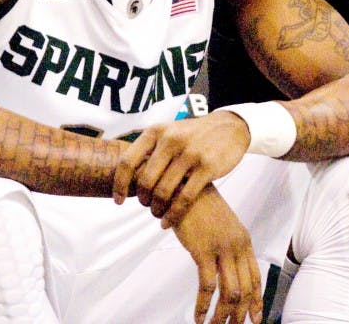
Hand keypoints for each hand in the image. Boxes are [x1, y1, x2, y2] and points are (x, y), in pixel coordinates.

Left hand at [113, 111, 249, 227]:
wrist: (229, 127)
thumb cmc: (194, 135)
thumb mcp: (169, 131)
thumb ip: (150, 148)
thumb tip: (124, 173)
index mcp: (156, 131)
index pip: (128, 161)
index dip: (119, 185)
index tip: (118, 201)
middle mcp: (171, 140)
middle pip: (146, 180)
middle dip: (143, 199)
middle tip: (147, 207)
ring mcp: (190, 153)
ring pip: (163, 191)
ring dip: (156, 209)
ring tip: (158, 214)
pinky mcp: (207, 167)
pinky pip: (184, 198)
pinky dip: (173, 214)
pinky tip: (168, 222)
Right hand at [173, 186, 261, 323]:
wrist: (184, 186)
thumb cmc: (200, 207)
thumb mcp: (221, 226)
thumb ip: (227, 246)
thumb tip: (227, 269)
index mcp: (244, 241)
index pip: (256, 277)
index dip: (257, 301)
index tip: (256, 319)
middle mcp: (238, 246)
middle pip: (245, 289)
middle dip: (240, 314)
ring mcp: (222, 248)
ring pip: (230, 292)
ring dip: (222, 315)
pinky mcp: (203, 250)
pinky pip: (207, 286)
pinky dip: (203, 305)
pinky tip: (198, 316)